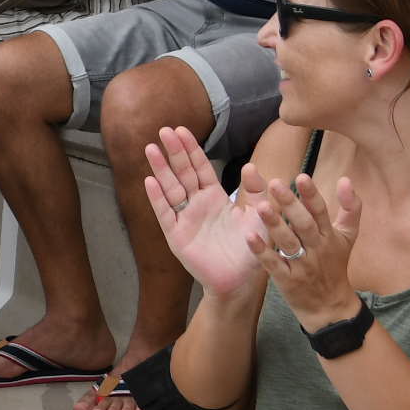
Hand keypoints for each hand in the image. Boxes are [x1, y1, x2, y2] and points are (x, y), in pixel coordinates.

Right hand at [142, 128, 268, 298]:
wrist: (240, 280)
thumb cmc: (250, 248)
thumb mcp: (259, 215)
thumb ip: (257, 192)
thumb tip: (250, 166)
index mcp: (214, 197)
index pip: (200, 168)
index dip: (191, 149)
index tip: (181, 130)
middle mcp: (196, 204)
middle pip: (182, 173)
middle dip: (174, 152)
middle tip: (164, 130)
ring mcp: (184, 219)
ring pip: (170, 189)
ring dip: (160, 169)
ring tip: (151, 149)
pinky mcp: (176, 236)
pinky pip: (165, 214)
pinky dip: (157, 198)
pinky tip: (150, 181)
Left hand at [247, 170, 362, 328]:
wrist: (330, 307)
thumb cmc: (335, 265)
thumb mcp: (347, 237)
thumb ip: (350, 209)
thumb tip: (346, 179)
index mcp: (329, 236)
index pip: (320, 212)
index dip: (311, 195)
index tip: (301, 176)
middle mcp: (317, 249)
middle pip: (304, 224)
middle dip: (291, 204)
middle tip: (274, 184)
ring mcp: (302, 265)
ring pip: (288, 243)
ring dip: (275, 224)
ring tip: (261, 206)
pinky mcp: (287, 280)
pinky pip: (273, 264)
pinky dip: (261, 251)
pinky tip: (249, 236)